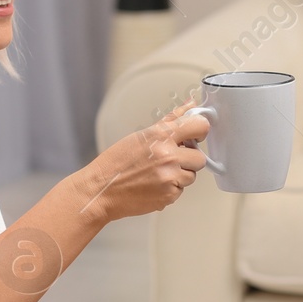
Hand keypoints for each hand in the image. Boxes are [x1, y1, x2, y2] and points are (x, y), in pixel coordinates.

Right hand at [82, 100, 209, 221]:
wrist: (101, 190)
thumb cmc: (117, 162)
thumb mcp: (142, 135)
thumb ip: (171, 120)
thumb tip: (191, 105)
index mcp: (161, 136)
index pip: (200, 125)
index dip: (201, 130)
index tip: (195, 135)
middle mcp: (168, 156)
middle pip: (200, 158)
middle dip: (188, 159)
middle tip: (170, 159)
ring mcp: (169, 178)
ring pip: (191, 176)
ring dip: (180, 174)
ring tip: (157, 172)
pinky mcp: (169, 196)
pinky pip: (181, 191)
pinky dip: (171, 189)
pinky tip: (153, 184)